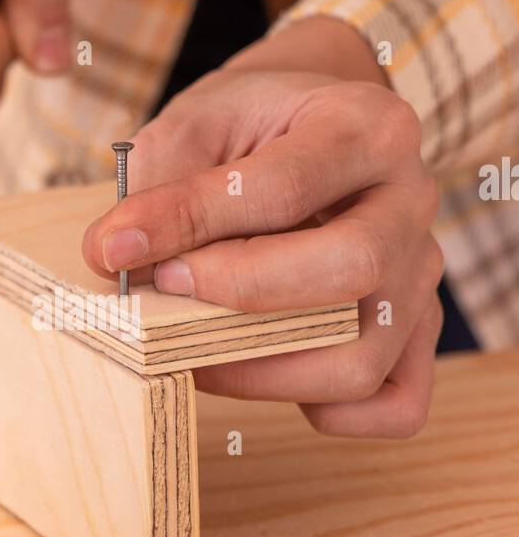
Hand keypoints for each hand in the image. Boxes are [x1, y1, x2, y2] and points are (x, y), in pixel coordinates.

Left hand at [83, 18, 443, 438]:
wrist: (311, 128)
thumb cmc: (252, 128)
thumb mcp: (198, 125)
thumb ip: (160, 187)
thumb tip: (113, 260)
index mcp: (369, 127)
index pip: (283, 189)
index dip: (189, 226)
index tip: (115, 250)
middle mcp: (413, 201)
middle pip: (350, 270)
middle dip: (238, 296)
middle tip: (164, 291)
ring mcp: (423, 274)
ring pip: (362, 358)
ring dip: (261, 371)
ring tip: (193, 347)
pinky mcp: (419, 331)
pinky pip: (394, 405)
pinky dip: (326, 410)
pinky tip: (265, 372)